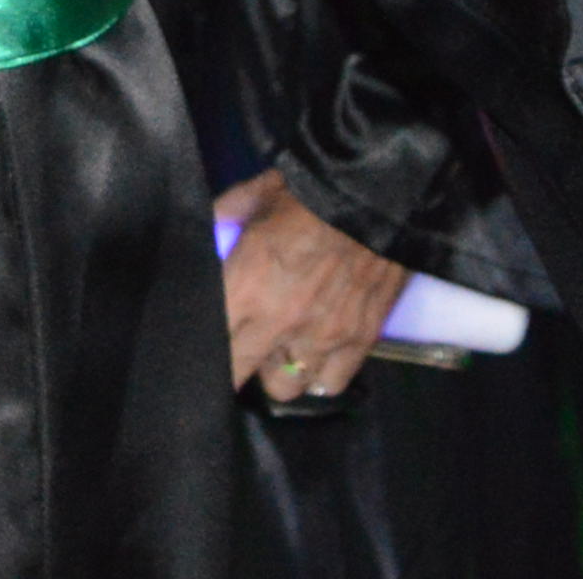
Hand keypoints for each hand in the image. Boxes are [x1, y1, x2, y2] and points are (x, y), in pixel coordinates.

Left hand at [214, 171, 407, 402]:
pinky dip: (321, 374)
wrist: (377, 197)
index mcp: (245, 286)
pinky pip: (329, 384)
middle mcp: (278, 322)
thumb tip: (209, 227)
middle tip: (241, 347)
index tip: (206, 345)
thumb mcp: (258, 195)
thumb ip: (226, 216)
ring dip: (279, 369)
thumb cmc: (311, 194)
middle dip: (235, 364)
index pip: (211, 343)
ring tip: (281, 349)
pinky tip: (317, 355)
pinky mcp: (358, 342)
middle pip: (240, 373)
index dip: (205, 347)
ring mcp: (320, 337)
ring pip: (284, 387)